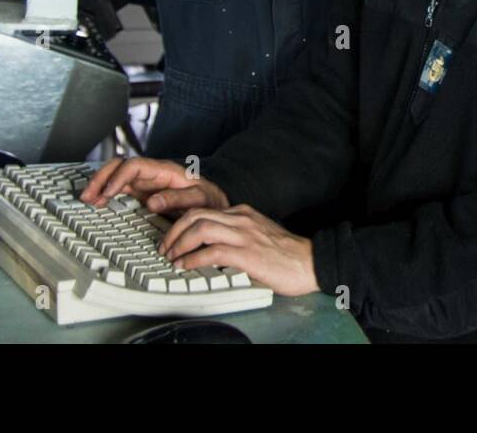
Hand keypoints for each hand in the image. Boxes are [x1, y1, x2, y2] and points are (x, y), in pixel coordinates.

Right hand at [80, 156, 228, 213]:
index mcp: (165, 171)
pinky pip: (119, 188)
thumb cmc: (208, 200)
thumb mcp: (199, 200)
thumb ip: (178, 199)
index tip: (108, 193)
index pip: (135, 166)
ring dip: (100, 185)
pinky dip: (106, 193)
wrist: (214, 204)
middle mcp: (152, 173)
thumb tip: (152, 201)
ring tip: (87, 199)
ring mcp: (146, 182)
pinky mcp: (143, 192)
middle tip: (88, 195)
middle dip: (101, 178)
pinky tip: (98, 202)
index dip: (119, 177)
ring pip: (116, 175)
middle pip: (120, 166)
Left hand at [160, 204, 319, 295]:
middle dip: (173, 231)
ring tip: (171, 257)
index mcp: (243, 213)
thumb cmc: (286, 254)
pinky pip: (212, 252)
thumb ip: (237, 235)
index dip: (181, 223)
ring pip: (200, 228)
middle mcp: (241, 219)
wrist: (311, 261)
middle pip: (195, 215)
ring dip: (179, 243)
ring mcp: (244, 235)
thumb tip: (211, 248)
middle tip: (164, 247)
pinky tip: (186, 266)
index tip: (171, 238)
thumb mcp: (258, 235)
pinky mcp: (247, 254)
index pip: (203, 210)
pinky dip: (193, 259)